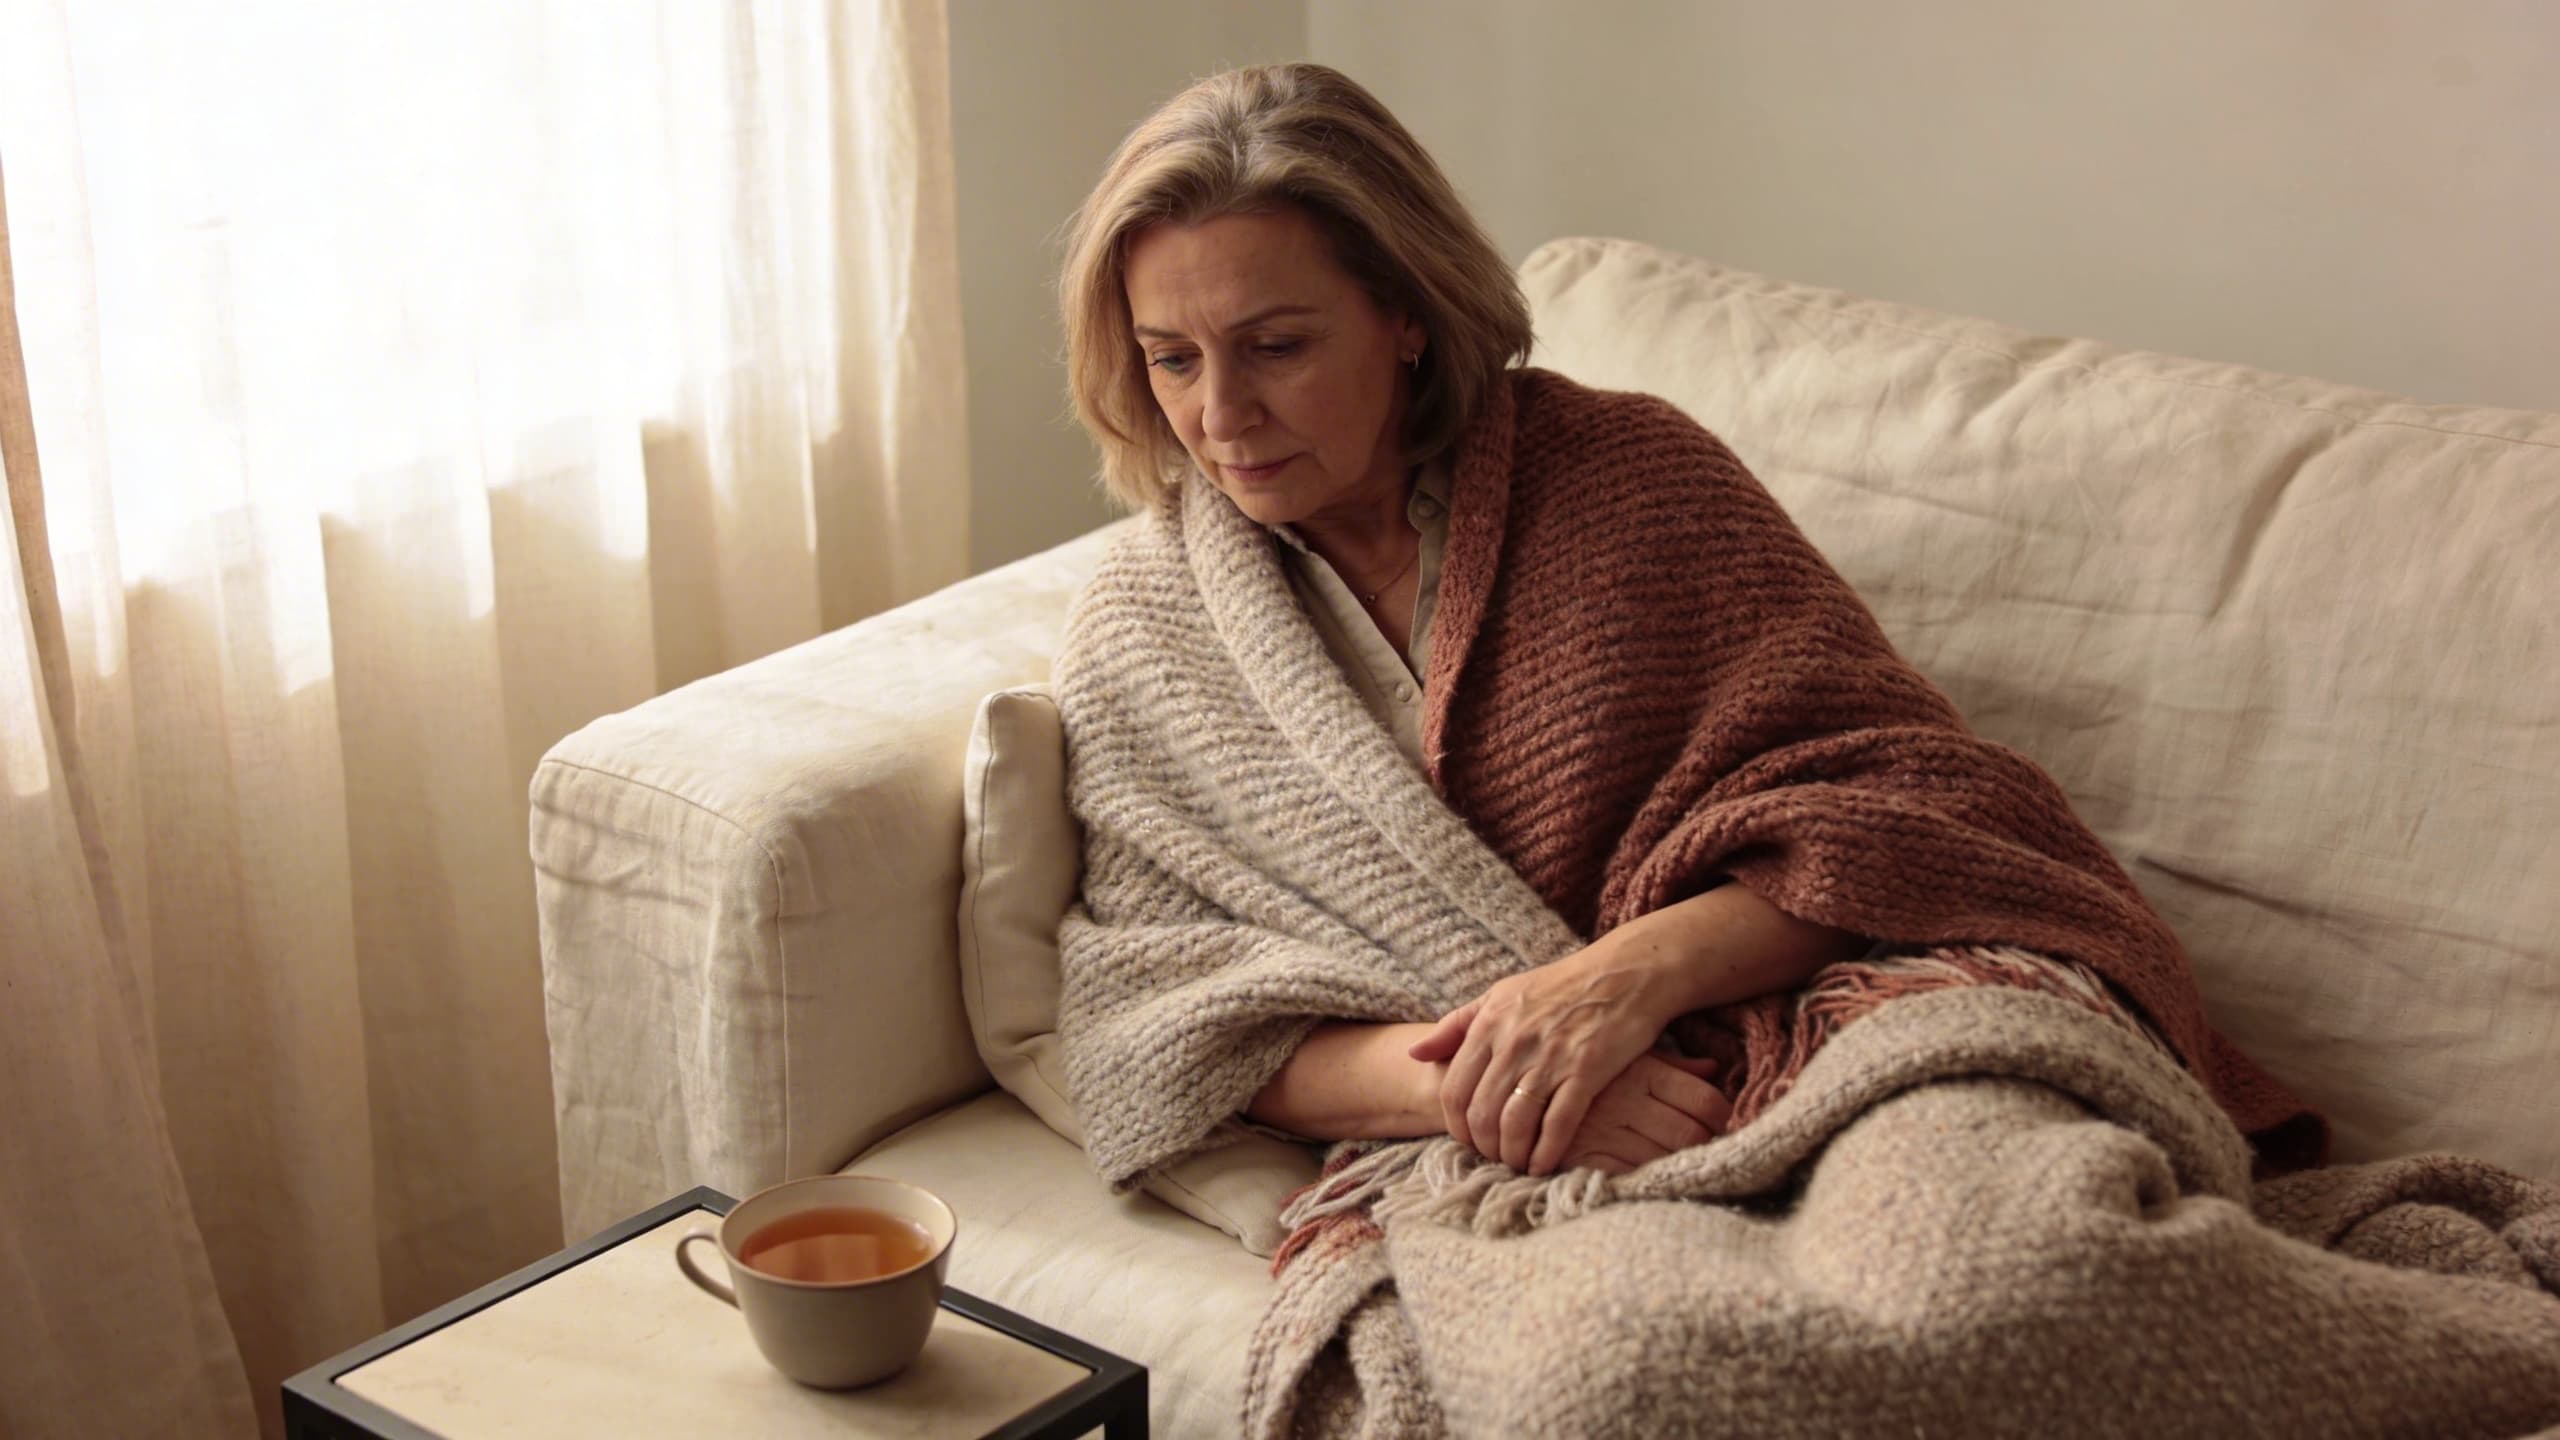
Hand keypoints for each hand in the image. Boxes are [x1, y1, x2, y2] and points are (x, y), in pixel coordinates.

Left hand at [1408, 943, 1678, 1174]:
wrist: (1625, 972)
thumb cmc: (1561, 986)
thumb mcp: (1500, 994)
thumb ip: (1455, 1025)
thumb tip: (1414, 1054)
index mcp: (1489, 1023)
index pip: (1454, 1091)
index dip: (1456, 1127)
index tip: (1468, 1141)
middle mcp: (1514, 1042)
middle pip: (1481, 1114)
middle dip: (1483, 1147)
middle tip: (1494, 1158)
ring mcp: (1551, 1057)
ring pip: (1514, 1124)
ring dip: (1512, 1154)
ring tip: (1517, 1164)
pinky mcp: (1587, 1070)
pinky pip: (1558, 1124)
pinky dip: (1546, 1152)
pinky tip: (1543, 1165)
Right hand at [1553, 1053, 1729, 1175]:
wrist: (1520, 1081)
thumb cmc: (1585, 1066)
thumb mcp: (1628, 1054)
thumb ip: (1673, 1066)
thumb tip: (1714, 1067)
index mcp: (1641, 1069)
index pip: (1705, 1099)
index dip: (1724, 1118)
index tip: (1724, 1127)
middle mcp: (1626, 1098)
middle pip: (1691, 1134)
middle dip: (1707, 1148)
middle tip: (1710, 1152)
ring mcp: (1605, 1129)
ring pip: (1665, 1159)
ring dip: (1678, 1168)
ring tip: (1681, 1166)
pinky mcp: (1583, 1156)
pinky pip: (1631, 1177)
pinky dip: (1645, 1182)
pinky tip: (1648, 1176)